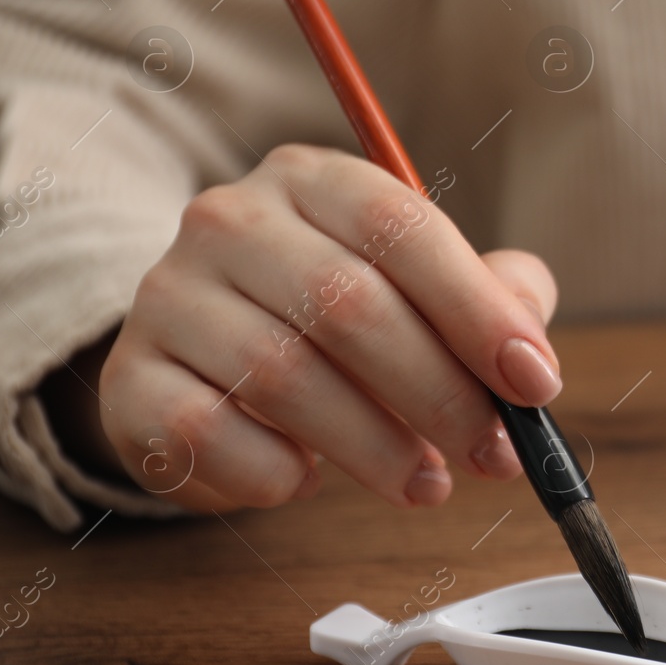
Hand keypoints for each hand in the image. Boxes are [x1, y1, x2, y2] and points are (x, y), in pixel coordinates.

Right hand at [98, 144, 561, 510]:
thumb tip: (530, 359)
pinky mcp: (131, 379)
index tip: (535, 383)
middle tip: (493, 455)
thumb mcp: (424, 290)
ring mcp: (169, 295)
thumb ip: (493, 301)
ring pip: (285, 375)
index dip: (477, 309)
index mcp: (315, 180)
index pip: (402, 227)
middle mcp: (231, 220)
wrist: (207, 363)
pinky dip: (276, 472)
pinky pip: (210, 434)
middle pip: (349, 305)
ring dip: (376, 447)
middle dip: (440, 394)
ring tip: (425, 484)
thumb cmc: (340, 324)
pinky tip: (309, 479)